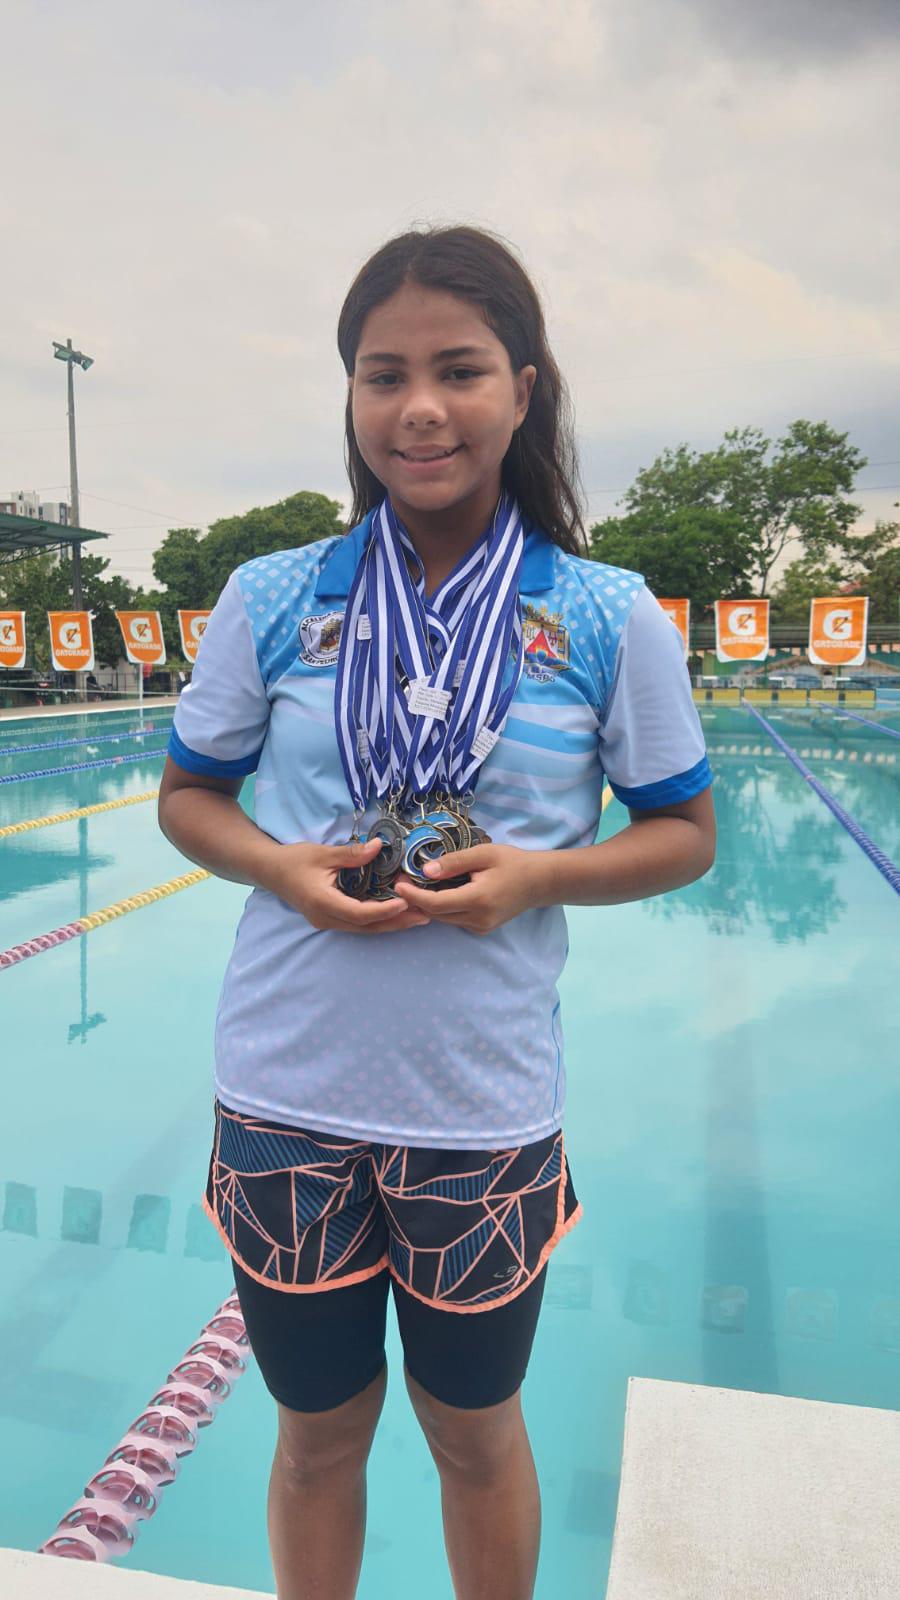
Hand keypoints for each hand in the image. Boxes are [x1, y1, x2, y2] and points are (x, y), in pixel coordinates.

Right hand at [268, 837, 431, 934]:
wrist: (269, 871)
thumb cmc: (294, 860)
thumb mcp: (322, 853)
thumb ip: (352, 854)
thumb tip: (380, 846)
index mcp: (322, 903)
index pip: (359, 913)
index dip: (384, 910)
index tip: (406, 902)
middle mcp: (325, 918)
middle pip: (366, 927)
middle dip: (396, 922)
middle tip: (425, 915)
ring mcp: (327, 922)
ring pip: (364, 928)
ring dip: (391, 923)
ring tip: (418, 917)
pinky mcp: (329, 919)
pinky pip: (358, 924)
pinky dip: (378, 919)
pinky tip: (396, 913)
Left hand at [392, 843, 548, 934]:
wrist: (539, 882)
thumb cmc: (512, 863)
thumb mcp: (483, 853)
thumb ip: (454, 862)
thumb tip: (424, 871)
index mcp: (478, 900)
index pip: (436, 903)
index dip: (413, 896)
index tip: (397, 884)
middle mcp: (478, 919)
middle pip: (436, 914)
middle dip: (416, 900)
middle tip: (402, 880)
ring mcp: (480, 927)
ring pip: (443, 918)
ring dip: (428, 904)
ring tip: (416, 884)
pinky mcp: (481, 928)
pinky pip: (454, 919)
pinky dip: (442, 907)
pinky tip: (439, 892)